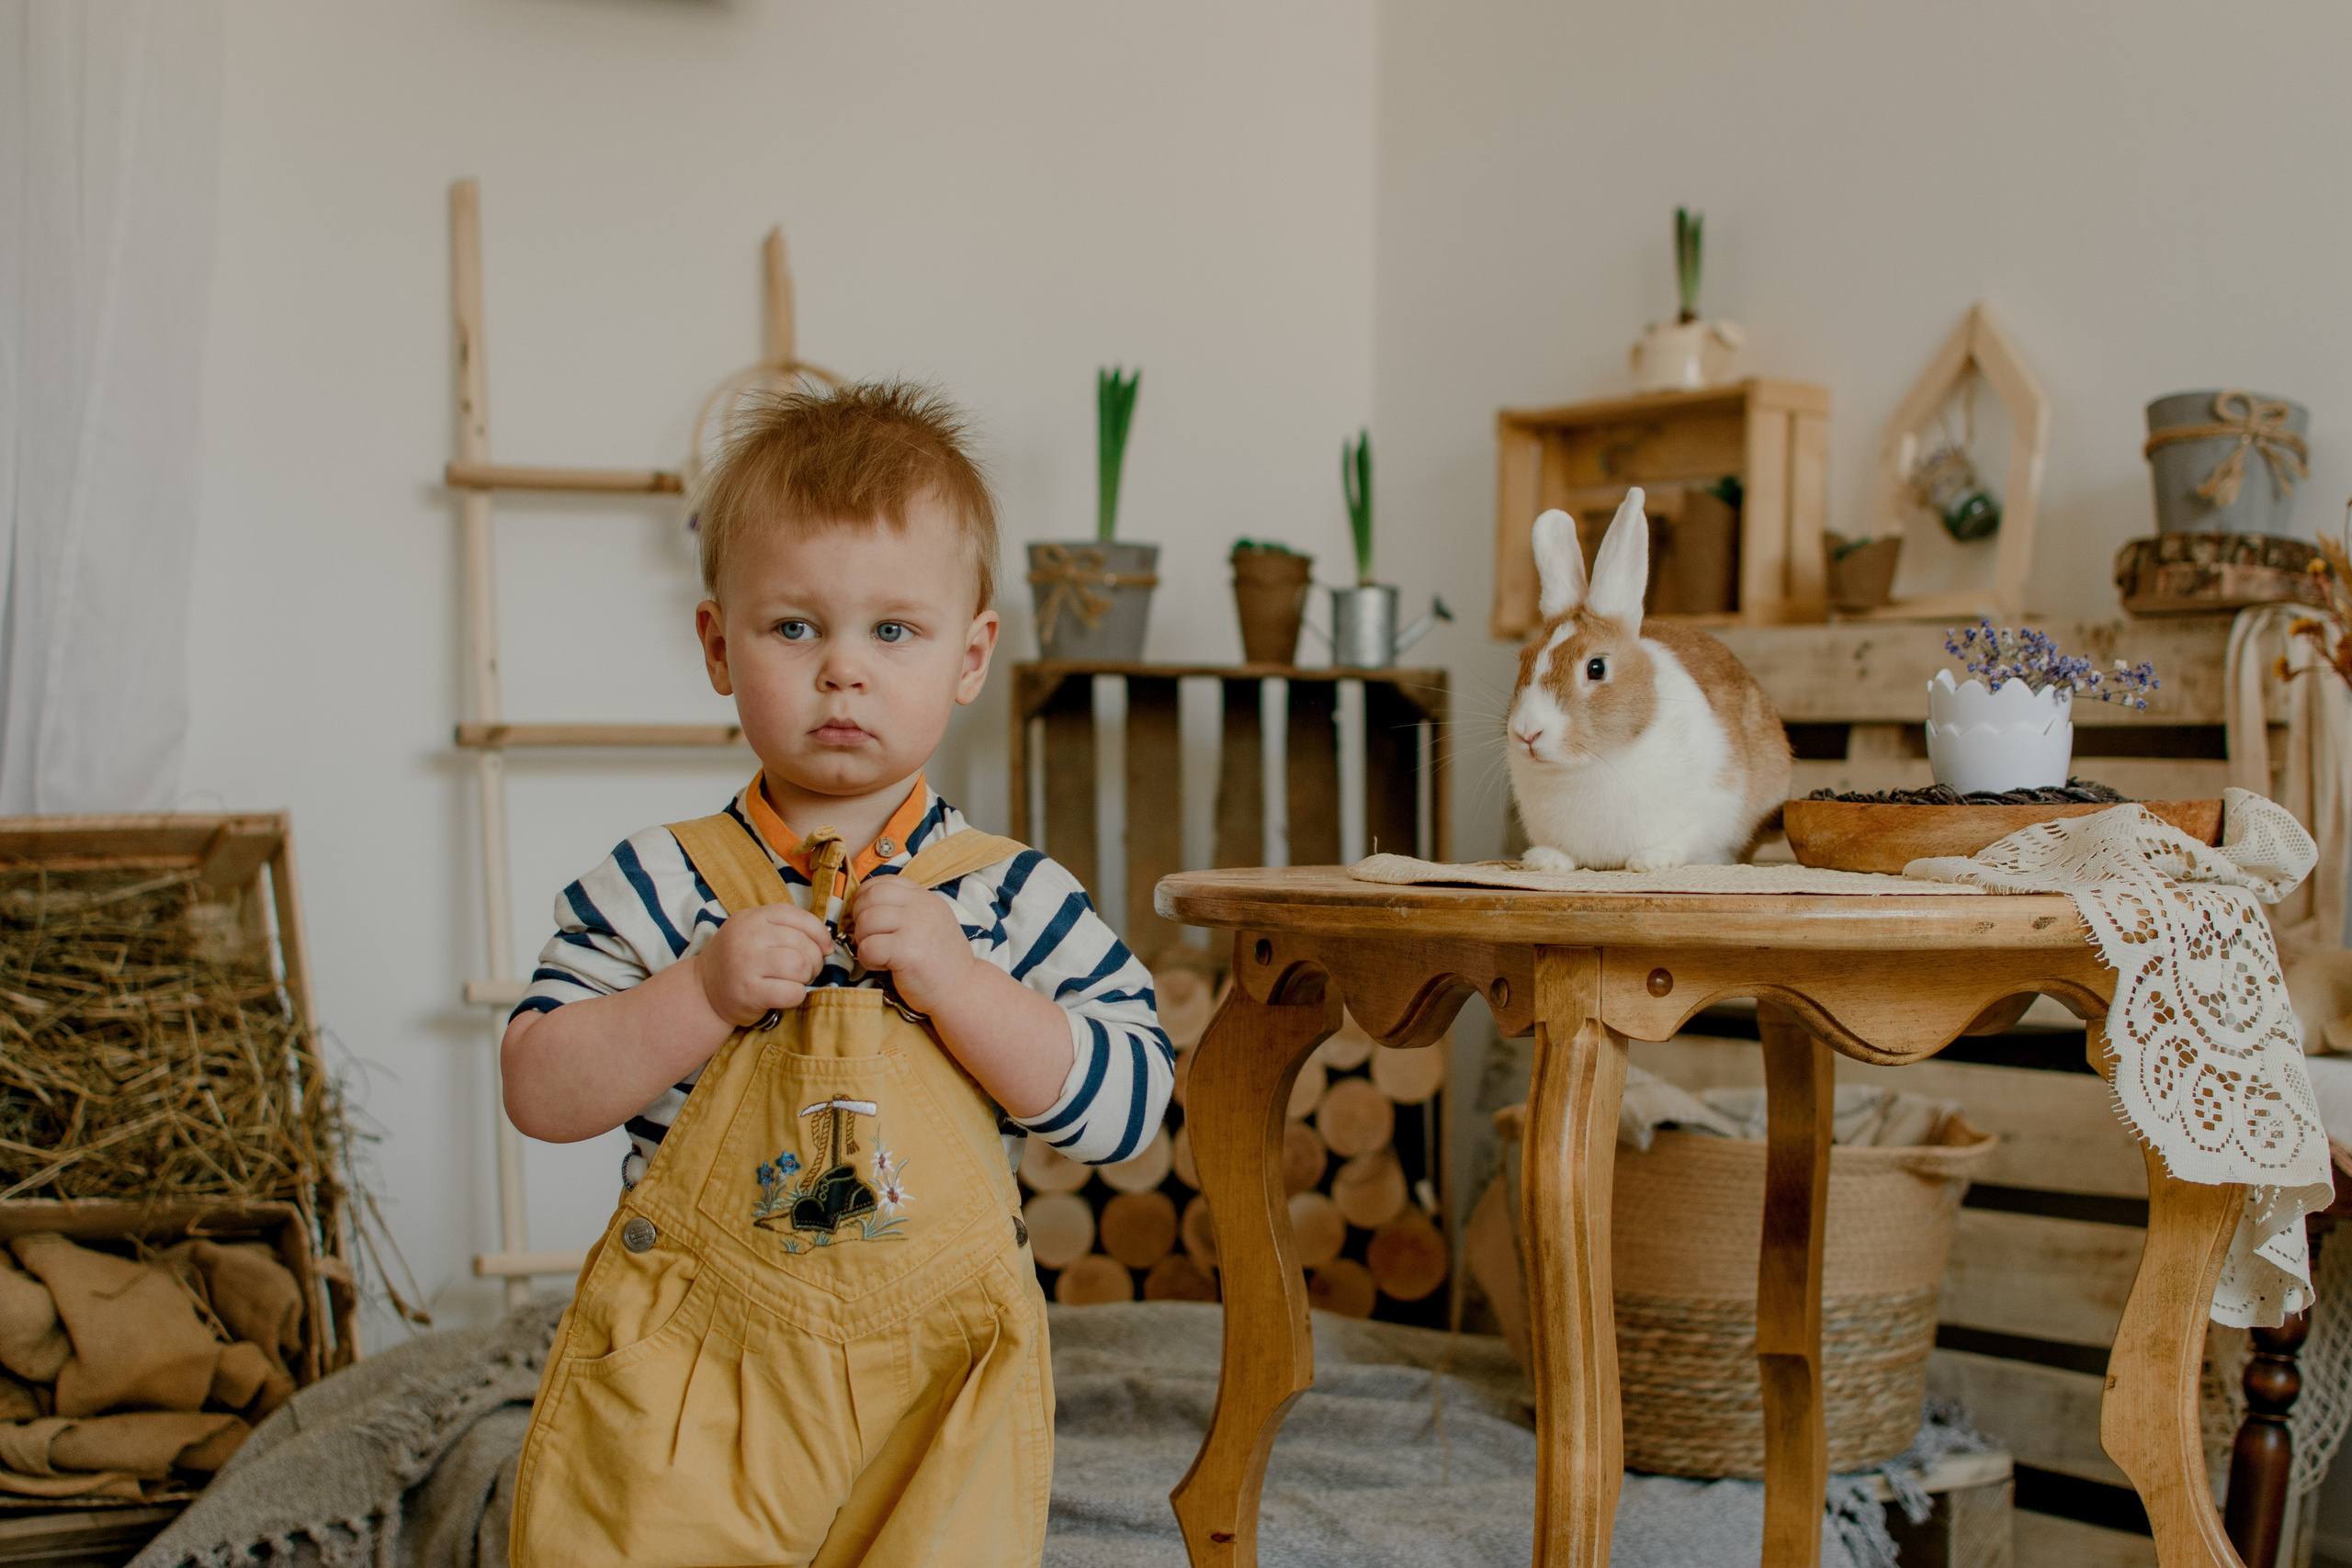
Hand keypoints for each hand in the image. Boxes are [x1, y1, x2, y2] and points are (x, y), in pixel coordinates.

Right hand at [692, 902, 833, 1025]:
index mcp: (752, 917)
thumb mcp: (753, 932)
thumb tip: (826, 942)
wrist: (703, 990)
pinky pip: (791, 992)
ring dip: (806, 977)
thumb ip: (785, 928)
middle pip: (803, 944)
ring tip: (795, 981)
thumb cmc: (738, 960)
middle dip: (814, 960)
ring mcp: (746, 964)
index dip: (819, 933)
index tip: (825, 947)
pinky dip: (797, 995)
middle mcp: (748, 937)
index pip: (797, 916)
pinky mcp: (749, 992)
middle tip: (806, 970)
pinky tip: (786, 994)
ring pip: (800, 966)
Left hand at [847, 877, 975, 1014]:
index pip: (883, 882)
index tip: (866, 915)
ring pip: (866, 920)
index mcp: (925, 898)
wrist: (962, 990)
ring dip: (863, 940)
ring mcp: (915, 927)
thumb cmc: (940, 961)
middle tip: (868, 937)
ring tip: (877, 953)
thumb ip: (906, 909)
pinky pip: (868, 947)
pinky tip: (881, 966)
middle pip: (870, 897)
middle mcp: (922, 907)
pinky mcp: (907, 952)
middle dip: (859, 917)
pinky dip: (867, 959)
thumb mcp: (930, 922)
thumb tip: (865, 904)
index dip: (865, 897)